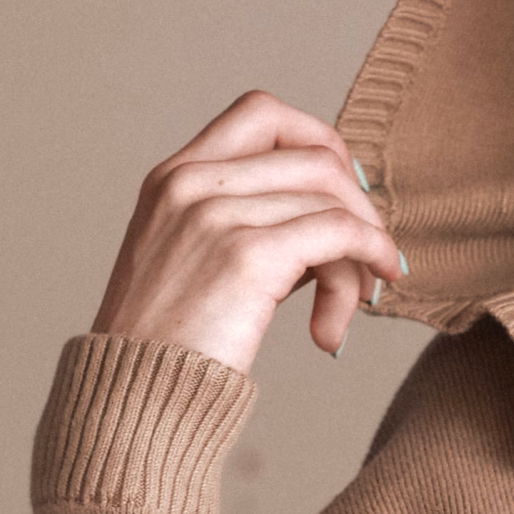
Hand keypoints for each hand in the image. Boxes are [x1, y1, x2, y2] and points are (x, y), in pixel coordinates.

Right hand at [89, 89, 402, 373]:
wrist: (134, 399)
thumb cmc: (168, 349)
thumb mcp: (192, 263)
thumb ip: (246, 227)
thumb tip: (333, 223)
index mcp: (172, 177)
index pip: (262, 113)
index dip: (320, 142)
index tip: (343, 193)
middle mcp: (190, 184)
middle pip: (312, 155)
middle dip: (356, 204)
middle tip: (368, 255)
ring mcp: (215, 215)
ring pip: (330, 200)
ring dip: (361, 251)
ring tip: (355, 304)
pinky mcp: (247, 256)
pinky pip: (338, 231)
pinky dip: (372, 250)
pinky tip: (380, 280)